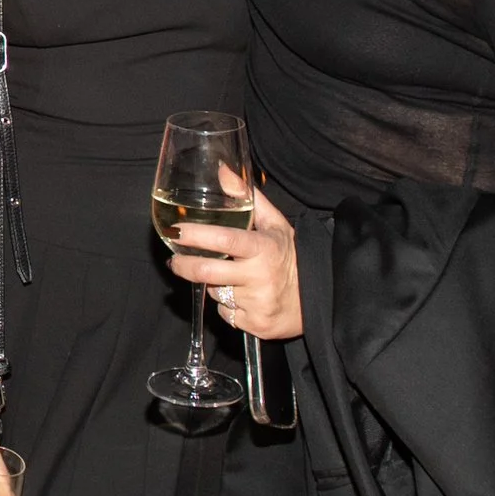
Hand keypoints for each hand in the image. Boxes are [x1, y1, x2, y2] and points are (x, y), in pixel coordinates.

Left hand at [168, 182, 302, 341]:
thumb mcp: (275, 223)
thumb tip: (222, 170)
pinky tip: (243, 297)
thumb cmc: (290, 255)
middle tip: (175, 261)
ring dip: (213, 285)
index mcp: (265, 248)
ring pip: (215, 293)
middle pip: (207, 272)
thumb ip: (247, 196)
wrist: (318, 297)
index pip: (225, 240)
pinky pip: (226, 314)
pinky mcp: (255, 325)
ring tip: (230, 278)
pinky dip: (227, 306)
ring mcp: (258, 303)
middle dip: (184, 266)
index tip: (176, 232)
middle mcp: (260, 277)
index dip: (196, 236)